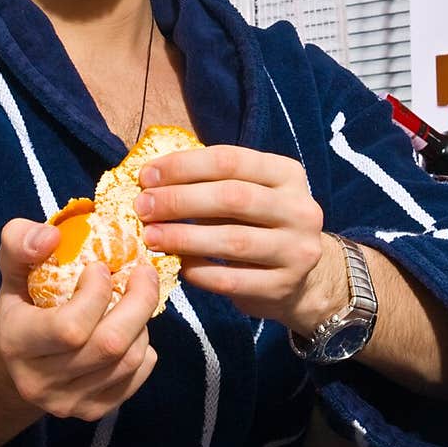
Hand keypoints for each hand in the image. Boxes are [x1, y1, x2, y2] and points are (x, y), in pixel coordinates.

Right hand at [0, 217, 160, 420]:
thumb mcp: (13, 265)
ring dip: (142, 322)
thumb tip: (50, 238)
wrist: (20, 355)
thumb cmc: (23, 299)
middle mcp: (40, 382)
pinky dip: (144, 348)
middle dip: (138, 302)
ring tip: (134, 299)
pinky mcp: (93, 410)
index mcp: (17, 343)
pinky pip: (136, 377)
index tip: (101, 267)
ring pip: (128, 360)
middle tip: (143, 273)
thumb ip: (20, 242)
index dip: (97, 294)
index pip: (70, 328)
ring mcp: (68, 402)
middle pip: (109, 345)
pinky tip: (131, 329)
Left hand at [134, 146, 346, 335]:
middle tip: (142, 207)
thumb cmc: (261, 225)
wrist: (305, 278)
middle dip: (180, 200)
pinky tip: (179, 266)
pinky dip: (199, 271)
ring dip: (183, 237)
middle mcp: (299, 209)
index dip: (184, 166)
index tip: (146, 175)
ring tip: (151, 237)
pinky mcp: (283, 286)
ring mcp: (296, 250)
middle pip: (233, 197)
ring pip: (232, 240)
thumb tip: (152, 181)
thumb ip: (211, 183)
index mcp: (287, 174)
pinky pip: (231, 279)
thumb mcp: (250, 193)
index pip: (230, 160)